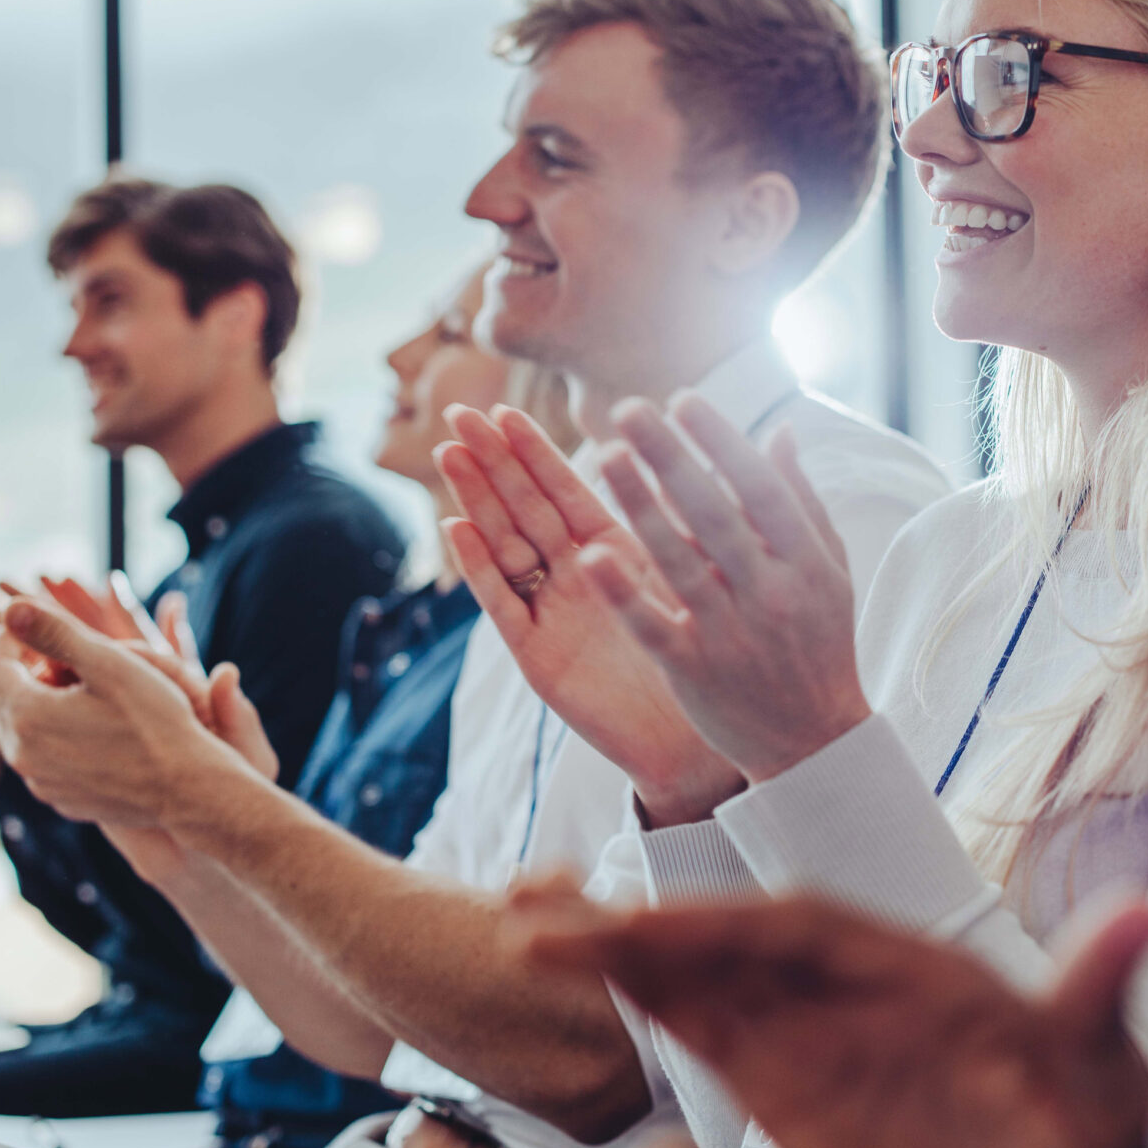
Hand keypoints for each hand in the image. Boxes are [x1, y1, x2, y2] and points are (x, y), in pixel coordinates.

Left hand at [0, 595, 260, 838]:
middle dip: (22, 668)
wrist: (188, 791)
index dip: (8, 638)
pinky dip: (53, 735)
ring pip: (19, 730)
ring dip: (37, 701)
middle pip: (0, 698)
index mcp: (27, 716)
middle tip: (59, 650)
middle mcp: (22, 754)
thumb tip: (11, 606)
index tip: (37, 623)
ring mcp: (41, 782)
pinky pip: (42, 759)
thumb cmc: (157, 722)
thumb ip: (57, 632)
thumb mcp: (111, 664)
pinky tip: (90, 726)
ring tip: (78, 686)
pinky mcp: (61, 799)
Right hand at [437, 404, 744, 823]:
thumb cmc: (699, 660)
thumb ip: (678, 524)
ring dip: (476, 500)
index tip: (504, 408)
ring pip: (506, 547)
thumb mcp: (688, 581)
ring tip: (449, 454)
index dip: (534, 452)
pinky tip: (455, 529)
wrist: (692, 740)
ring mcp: (550, 615)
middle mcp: (573, 578)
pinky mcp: (537, 658)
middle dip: (492, 461)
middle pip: (524, 509)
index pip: (565, 490)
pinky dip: (479, 567)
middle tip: (458, 413)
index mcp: (612, 553)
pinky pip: (504, 605)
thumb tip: (690, 457)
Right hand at [517, 894, 1147, 1147]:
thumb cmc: (1091, 1135)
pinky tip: (572, 983)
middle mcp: (847, 985)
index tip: (641, 932)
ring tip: (520, 933)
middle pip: (729, 939)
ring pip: (698, 975)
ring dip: (615, 952)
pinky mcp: (785, 1079)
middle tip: (533, 917)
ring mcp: (809, 1029)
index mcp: (910, 967)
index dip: (720, 926)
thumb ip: (1098, 994)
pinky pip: (700, 1031)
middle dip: (635, 927)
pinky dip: (636, 1004)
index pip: (801, 930)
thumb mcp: (1102, 1070)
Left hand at [579, 397, 870, 784]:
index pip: (761, 489)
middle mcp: (773, 594)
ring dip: (640, 506)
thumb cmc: (819, 644)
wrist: (813, 741)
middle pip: (716, 514)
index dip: (721, 442)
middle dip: (672, 457)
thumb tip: (779, 432)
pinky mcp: (695, 670)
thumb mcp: (829, 572)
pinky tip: (592, 555)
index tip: (682, 399)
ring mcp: (733, 633)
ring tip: (605, 456)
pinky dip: (625, 592)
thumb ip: (802, 501)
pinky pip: (655, 626)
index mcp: (807, 564)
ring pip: (680, 561)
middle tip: (628, 409)